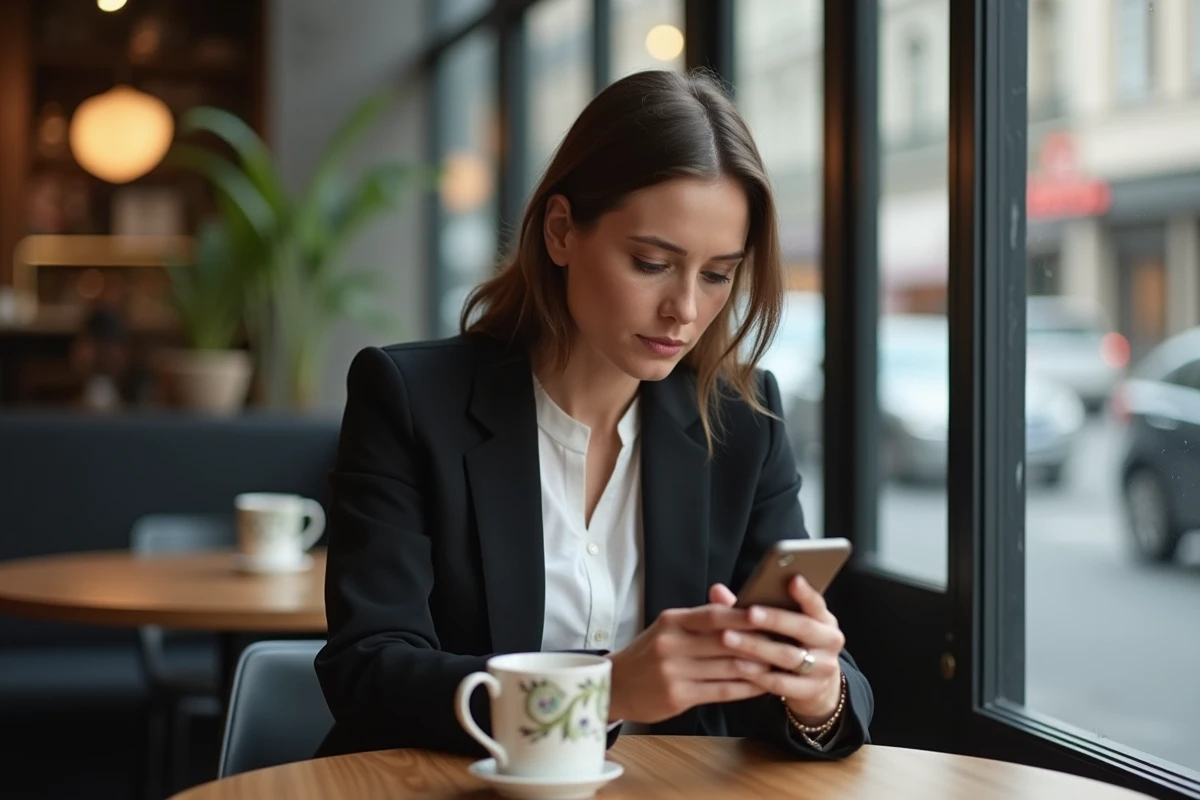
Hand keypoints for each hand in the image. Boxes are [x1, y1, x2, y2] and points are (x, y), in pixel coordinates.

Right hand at [606, 602, 770, 723]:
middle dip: (759, 641)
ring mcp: (674, 672)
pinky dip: (746, 688)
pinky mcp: (677, 696)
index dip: (743, 614)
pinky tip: (763, 685)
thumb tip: (733, 599)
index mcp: (672, 621)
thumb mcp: (669, 628)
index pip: (713, 614)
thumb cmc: (649, 653)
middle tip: (788, 640)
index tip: (771, 613)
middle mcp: (672, 644)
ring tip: (783, 664)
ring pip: (727, 667)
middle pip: (725, 641)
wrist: (614, 685)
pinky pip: (721, 691)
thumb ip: (701, 617)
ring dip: (759, 667)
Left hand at [711, 576, 844, 725]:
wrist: (813, 682)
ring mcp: (824, 668)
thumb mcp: (780, 623)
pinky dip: (759, 675)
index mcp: (824, 618)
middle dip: (775, 620)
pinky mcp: (811, 691)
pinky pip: (782, 683)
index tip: (792, 579)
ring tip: (730, 639)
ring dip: (758, 647)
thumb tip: (717, 591)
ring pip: (789, 656)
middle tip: (749, 613)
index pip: (817, 603)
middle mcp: (829, 641)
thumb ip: (751, 606)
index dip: (805, 593)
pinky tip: (738, 666)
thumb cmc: (789, 641)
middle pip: (804, 628)